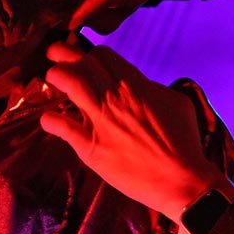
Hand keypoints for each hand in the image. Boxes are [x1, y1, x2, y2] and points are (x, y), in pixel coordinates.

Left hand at [41, 37, 220, 220]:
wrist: (180, 180)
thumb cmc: (184, 142)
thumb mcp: (177, 103)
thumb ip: (155, 88)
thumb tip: (143, 85)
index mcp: (136, 84)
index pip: (103, 54)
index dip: (89, 53)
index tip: (83, 58)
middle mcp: (115, 97)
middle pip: (81, 62)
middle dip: (62, 53)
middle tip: (54, 55)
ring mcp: (101, 121)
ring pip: (68, 83)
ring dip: (55, 76)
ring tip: (51, 79)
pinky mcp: (90, 147)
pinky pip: (61, 126)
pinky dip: (50, 119)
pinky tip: (49, 120)